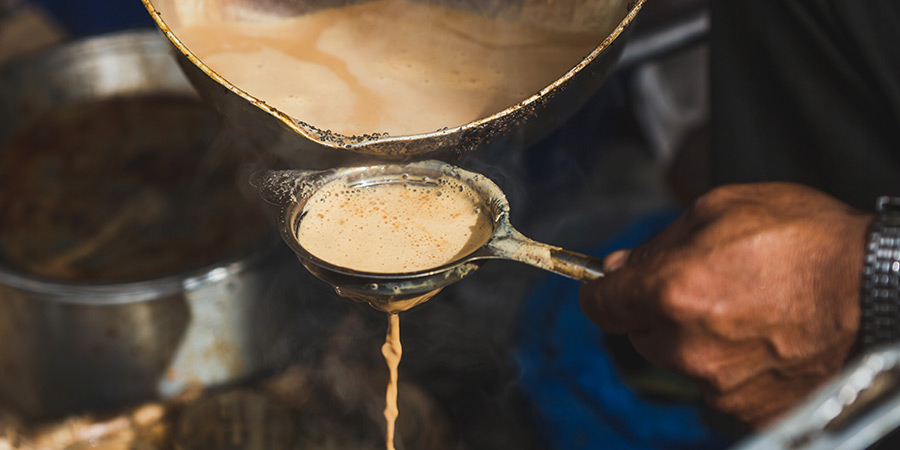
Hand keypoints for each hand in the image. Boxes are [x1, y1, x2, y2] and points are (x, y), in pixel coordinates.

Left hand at [580, 183, 872, 426]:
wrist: (882, 291)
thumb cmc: (811, 243)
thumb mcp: (724, 208)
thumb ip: (660, 242)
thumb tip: (620, 267)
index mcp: (672, 292)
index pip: (602, 305)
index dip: (603, 292)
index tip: (609, 288)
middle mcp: (688, 346)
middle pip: (641, 334)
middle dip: (658, 311)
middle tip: (706, 287)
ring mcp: (720, 385)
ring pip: (681, 362)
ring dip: (697, 340)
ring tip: (748, 312)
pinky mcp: (749, 411)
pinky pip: (719, 388)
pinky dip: (731, 368)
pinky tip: (766, 340)